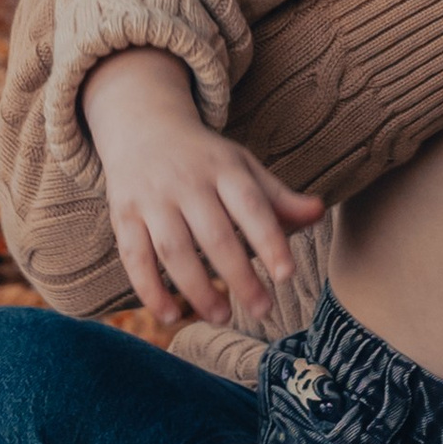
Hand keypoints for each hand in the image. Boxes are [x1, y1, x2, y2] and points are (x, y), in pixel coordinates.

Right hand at [81, 48, 325, 328]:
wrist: (142, 126)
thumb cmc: (205, 158)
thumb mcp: (243, 167)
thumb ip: (279, 197)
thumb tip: (319, 213)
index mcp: (224, 169)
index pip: (251, 206)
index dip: (270, 240)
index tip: (287, 275)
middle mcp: (187, 182)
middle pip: (215, 236)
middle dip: (240, 277)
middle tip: (264, 310)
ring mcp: (152, 199)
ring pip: (174, 250)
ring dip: (198, 289)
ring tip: (223, 317)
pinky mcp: (124, 215)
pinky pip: (135, 257)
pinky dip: (149, 289)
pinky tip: (169, 316)